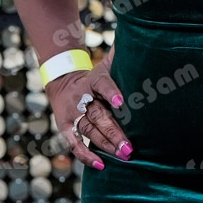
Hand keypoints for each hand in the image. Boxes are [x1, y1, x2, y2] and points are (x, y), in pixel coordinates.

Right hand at [44, 43, 132, 169]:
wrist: (62, 81)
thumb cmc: (94, 76)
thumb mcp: (105, 64)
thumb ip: (120, 56)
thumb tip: (140, 37)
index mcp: (92, 80)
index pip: (102, 84)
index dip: (111, 92)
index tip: (122, 102)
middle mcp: (81, 98)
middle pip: (98, 115)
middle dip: (114, 131)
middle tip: (129, 146)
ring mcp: (72, 114)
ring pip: (89, 131)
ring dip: (105, 144)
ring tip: (123, 155)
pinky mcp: (65, 127)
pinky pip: (74, 144)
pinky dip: (86, 155)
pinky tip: (100, 165)